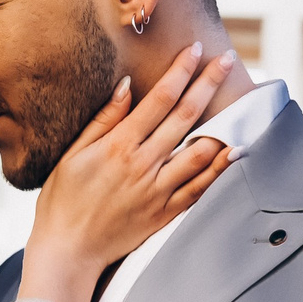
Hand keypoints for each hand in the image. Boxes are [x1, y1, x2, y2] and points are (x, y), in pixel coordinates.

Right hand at [18, 43, 241, 301]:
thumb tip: (127, 86)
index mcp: (118, 146)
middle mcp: (142, 166)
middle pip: (185, 117)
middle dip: (208, 84)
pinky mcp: (165, 213)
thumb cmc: (63, 201)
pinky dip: (219, 169)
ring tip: (239, 101)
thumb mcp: (73, 154)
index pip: (158, 99)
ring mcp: (157, 191)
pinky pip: (199, 189)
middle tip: (227, 60)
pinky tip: (234, 151)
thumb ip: (103, 119)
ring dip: (222, 123)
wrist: (68, 251)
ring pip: (199, 153)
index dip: (180, 72)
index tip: (196, 50)